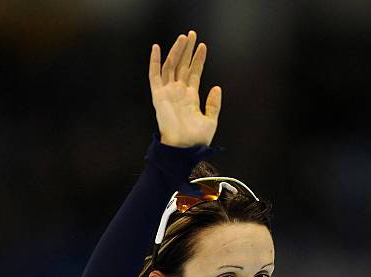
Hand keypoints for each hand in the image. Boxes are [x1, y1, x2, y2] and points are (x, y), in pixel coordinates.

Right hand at [149, 31, 221, 147]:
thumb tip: (216, 87)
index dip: (198, 60)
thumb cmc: (197, 140)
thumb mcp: (211, 121)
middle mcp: (178, 93)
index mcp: (190, 99)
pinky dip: (155, 62)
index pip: (194, 74)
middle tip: (192, 34)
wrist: (185, 148)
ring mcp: (168, 93)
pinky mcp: (158, 96)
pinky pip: (155, 76)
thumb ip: (214, 104)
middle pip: (182, 66)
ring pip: (171, 66)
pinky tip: (157, 48)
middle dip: (187, 50)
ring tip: (184, 37)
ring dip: (176, 51)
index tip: (203, 46)